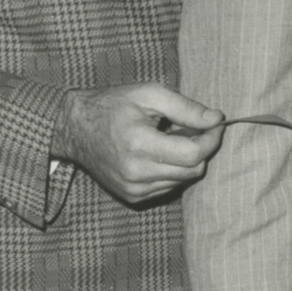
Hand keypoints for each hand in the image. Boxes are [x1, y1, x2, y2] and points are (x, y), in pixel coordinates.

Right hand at [51, 82, 223, 205]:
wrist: (75, 129)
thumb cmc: (112, 106)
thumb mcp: (149, 94)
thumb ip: (185, 107)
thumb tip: (217, 119)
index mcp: (139, 145)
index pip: (193, 154)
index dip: (212, 139)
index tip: (216, 123)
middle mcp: (136, 173)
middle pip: (193, 170)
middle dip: (202, 148)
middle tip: (194, 127)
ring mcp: (133, 189)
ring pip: (183, 180)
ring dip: (186, 160)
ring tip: (171, 137)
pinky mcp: (132, 196)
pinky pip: (168, 187)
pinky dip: (172, 170)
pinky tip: (159, 152)